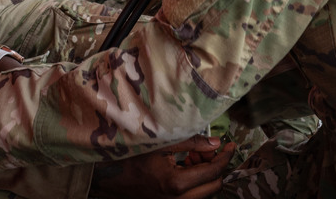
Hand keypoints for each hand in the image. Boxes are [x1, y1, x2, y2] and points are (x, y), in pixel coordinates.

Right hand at [90, 136, 234, 198]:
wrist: (105, 176)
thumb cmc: (129, 157)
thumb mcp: (160, 144)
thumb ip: (190, 142)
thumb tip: (214, 142)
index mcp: (176, 184)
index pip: (213, 172)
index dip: (225, 157)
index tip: (230, 145)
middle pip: (213, 187)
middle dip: (216, 166)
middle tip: (208, 149)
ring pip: (203, 193)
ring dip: (205, 174)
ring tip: (193, 154)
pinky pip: (191, 195)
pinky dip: (194, 180)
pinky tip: (184, 164)